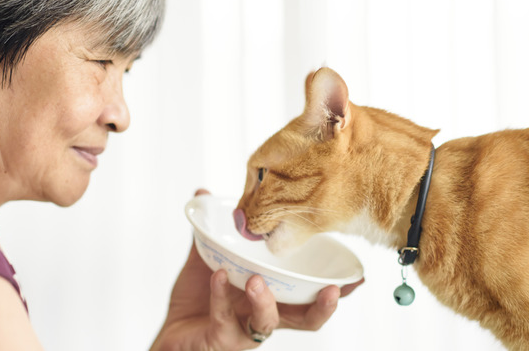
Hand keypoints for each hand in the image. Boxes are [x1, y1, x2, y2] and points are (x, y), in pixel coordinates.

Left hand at [151, 189, 363, 350]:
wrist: (171, 334)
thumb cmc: (196, 302)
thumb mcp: (205, 260)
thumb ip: (210, 231)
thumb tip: (204, 193)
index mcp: (270, 297)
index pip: (309, 296)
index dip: (335, 290)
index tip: (357, 275)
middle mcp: (263, 316)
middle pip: (305, 320)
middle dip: (321, 306)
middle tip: (330, 288)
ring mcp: (244, 331)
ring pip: (268, 324)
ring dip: (265, 301)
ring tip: (256, 280)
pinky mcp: (221, 340)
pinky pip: (226, 320)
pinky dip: (221, 296)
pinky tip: (217, 276)